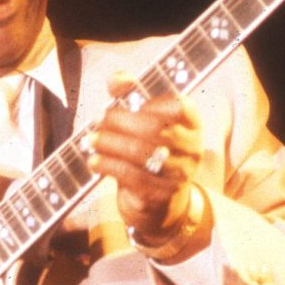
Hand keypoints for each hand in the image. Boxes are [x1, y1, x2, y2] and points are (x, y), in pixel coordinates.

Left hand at [87, 72, 208, 251]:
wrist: (163, 204)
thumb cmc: (150, 152)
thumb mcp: (145, 121)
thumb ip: (131, 94)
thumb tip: (117, 80)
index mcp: (192, 125)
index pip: (180, 107)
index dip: (153, 102)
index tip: (134, 105)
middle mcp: (191, 149)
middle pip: (154, 129)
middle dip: (119, 122)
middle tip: (98, 121)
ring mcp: (178, 174)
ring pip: (141, 153)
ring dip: (109, 143)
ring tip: (91, 140)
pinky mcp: (161, 195)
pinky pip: (132, 177)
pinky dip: (108, 166)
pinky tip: (94, 161)